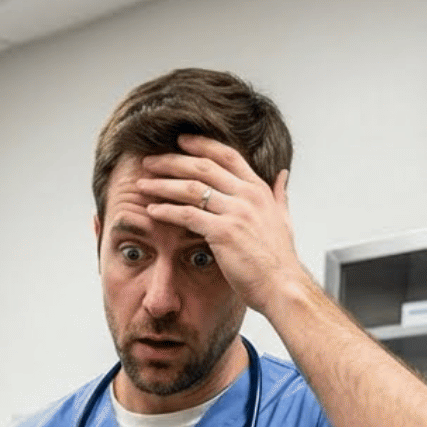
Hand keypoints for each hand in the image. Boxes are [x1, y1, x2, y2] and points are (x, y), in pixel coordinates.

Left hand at [136, 135, 299, 317]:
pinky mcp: (223, 232)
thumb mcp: (283, 218)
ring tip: (142, 185)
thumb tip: (282, 175)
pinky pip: (188, 215)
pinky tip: (152, 211)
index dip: (201, 145)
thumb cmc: (279, 259)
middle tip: (149, 161)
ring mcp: (235, 212)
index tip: (180, 141)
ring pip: (191, 188)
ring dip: (162, 184)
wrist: (281, 285)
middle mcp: (247, 195)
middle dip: (172, 161)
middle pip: (203, 166)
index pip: (227, 155)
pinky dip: (167, 211)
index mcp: (258, 189)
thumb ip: (279, 194)